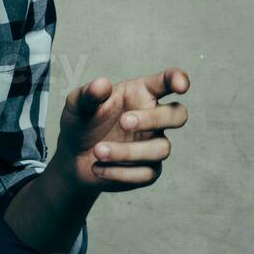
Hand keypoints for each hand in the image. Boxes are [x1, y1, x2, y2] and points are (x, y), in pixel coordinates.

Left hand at [54, 68, 189, 193]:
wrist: (73, 157)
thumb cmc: (82, 122)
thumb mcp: (77, 105)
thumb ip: (88, 94)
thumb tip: (102, 84)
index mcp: (141, 94)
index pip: (166, 82)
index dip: (177, 79)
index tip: (180, 85)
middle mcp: (153, 118)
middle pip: (177, 115)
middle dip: (154, 118)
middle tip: (123, 121)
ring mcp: (154, 145)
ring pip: (161, 149)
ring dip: (128, 151)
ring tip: (97, 151)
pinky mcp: (148, 171)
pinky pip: (145, 174)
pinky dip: (119, 172)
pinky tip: (98, 168)